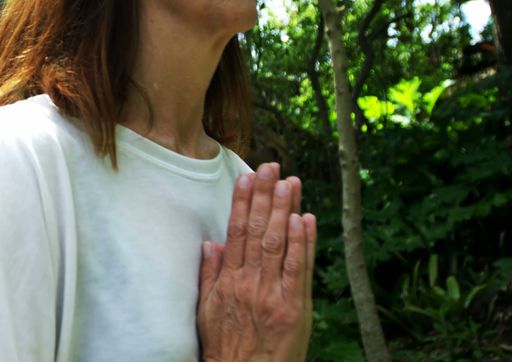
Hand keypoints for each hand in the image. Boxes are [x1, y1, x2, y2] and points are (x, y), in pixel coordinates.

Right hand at [196, 163, 316, 361]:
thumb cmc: (224, 346)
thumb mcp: (206, 310)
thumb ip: (210, 274)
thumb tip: (212, 243)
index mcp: (228, 281)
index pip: (235, 232)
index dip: (241, 202)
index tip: (246, 177)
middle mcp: (249, 283)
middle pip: (257, 230)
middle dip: (265, 196)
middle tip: (271, 167)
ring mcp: (272, 294)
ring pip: (278, 243)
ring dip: (285, 210)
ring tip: (290, 182)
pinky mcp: (294, 308)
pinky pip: (298, 269)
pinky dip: (302, 243)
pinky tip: (305, 219)